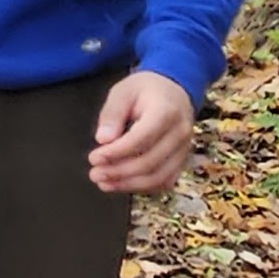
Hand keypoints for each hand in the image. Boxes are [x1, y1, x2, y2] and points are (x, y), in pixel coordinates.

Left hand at [89, 70, 195, 193]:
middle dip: (119, 172)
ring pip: (159, 177)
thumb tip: (103, 140)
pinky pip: (165, 181)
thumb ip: (112, 114)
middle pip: (150, 162)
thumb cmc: (145, 90)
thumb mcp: (123, 91)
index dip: (116, 153)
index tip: (94, 158)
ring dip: (129, 184)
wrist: (174, 90)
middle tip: (95, 173)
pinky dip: (143, 187)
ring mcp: (184, 149)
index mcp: (166, 111)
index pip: (141, 139)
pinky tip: (122, 184)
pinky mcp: (182, 160)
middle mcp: (180, 133)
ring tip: (104, 183)